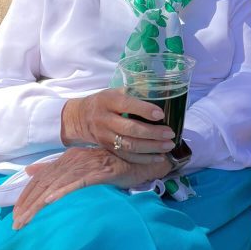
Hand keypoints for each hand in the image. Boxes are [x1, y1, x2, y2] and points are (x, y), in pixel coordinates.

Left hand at [12, 147, 170, 228]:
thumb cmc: (113, 165)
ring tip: (28, 220)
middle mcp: (74, 159)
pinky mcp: (100, 171)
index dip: (26, 195)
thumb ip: (57, 168)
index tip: (17, 213)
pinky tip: (52, 202)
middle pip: (45, 182)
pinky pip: (79, 182)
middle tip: (17, 223)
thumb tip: (31, 172)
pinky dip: (64, 191)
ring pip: (57, 185)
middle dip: (28, 204)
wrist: (141, 161)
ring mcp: (87, 164)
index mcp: (69, 158)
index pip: (41, 177)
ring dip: (40, 204)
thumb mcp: (82, 165)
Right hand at [61, 88, 176, 163]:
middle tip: (170, 133)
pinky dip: (144, 159)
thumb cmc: (105, 101)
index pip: (127, 105)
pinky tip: (159, 157)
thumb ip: (135, 92)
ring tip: (169, 145)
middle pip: (130, 129)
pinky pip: (127, 156)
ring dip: (152, 147)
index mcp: (109, 101)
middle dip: (153, 133)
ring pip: (129, 145)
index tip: (161, 114)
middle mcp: (105, 119)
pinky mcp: (108, 148)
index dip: (145, 110)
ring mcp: (106, 136)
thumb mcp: (116, 91)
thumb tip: (162, 93)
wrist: (80, 117)